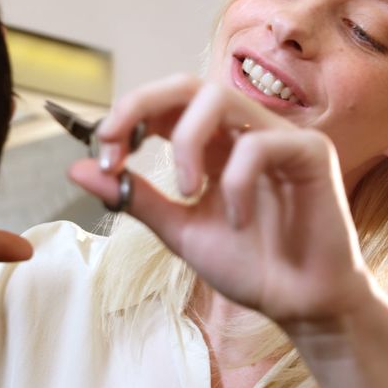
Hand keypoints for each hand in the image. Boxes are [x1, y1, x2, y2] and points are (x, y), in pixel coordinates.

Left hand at [69, 74, 373, 326]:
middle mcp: (243, 131)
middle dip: (141, 104)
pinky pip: (260, 144)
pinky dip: (235, 182)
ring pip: (220, 99)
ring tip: (186, 191)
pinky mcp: (311, 153)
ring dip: (187, 141)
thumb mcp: (180, 230)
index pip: (165, 103)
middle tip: (117, 146)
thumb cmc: (249, 266)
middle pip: (187, 84)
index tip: (103, 154)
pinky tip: (237, 220)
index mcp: (213, 144)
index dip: (127, 115)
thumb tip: (77, 169)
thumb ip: (136, 198)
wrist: (300, 304)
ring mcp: (279, 136)